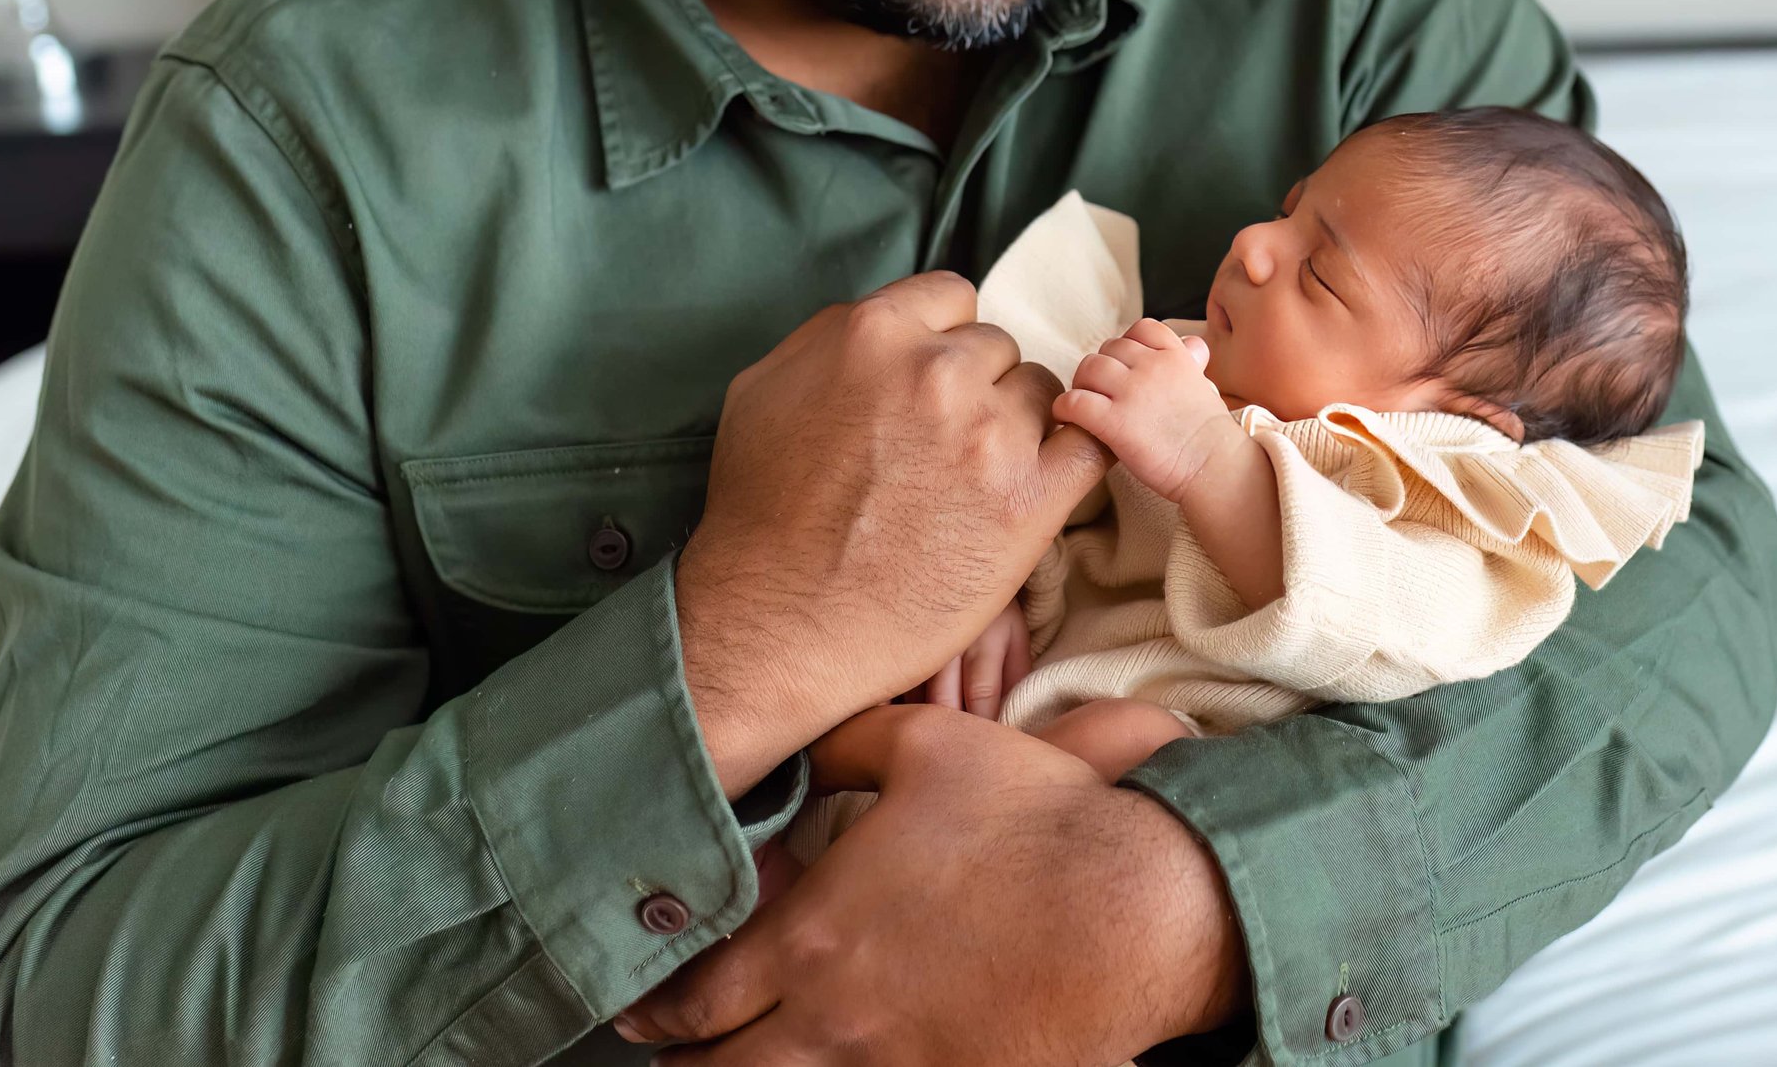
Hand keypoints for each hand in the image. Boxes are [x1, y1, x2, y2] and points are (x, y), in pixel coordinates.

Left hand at [616, 705, 1246, 1063]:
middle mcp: (837, 1018)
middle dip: (684, 1060)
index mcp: (815, 937)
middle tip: (665, 1051)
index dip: (656, 1009)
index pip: (700, 997)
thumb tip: (792, 742)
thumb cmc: (1033, 819)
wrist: (1137, 906)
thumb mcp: (922, 745)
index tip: (638, 1007)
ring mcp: (896, 1066)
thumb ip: (837, 743)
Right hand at [676, 272, 1110, 794]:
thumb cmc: (759, 515)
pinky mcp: (1030, 502)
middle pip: (999, 349)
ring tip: (976, 480)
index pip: (954, 299)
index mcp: (875, 332)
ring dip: (1019, 428)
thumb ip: (832, 338)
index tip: (930, 387)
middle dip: (977, 390)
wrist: (778, 623)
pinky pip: (1089, 448)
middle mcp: (939, 372)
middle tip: (942, 448)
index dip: (944, 344)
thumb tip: (886, 326)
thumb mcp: (764, 389)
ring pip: (1043, 396)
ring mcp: (990, 436)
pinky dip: (1074, 459)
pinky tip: (1044, 482)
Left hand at [1052, 319, 1241, 502]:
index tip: (1125, 366)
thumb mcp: (1204, 385)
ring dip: (1081, 384)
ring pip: (1088, 368)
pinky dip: (1065, 408)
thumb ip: (1191, 363)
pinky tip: (1068, 419)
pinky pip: (1075, 401)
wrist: (1214, 466)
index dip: (1127, 345)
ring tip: (1083, 405)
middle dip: (1102, 368)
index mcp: (1175, 357)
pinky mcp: (1114, 421)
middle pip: (1109, 349)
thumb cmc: (1210, 434)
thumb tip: (1193, 344)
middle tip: (1099, 391)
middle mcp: (1151, 367)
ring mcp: (1131, 392)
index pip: (1141, 329)